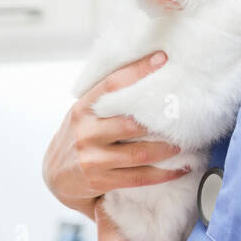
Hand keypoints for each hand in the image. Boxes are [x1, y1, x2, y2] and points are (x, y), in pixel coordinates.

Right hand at [42, 51, 190, 220]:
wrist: (56, 176)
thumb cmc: (79, 139)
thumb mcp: (84, 116)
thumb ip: (106, 101)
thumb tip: (145, 74)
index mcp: (82, 110)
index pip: (111, 85)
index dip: (137, 71)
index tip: (162, 59)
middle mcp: (86, 132)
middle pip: (130, 123)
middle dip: (160, 120)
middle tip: (184, 113)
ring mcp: (92, 159)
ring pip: (139, 153)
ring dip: (167, 148)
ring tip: (185, 142)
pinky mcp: (101, 181)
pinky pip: (139, 177)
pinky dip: (164, 173)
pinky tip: (181, 168)